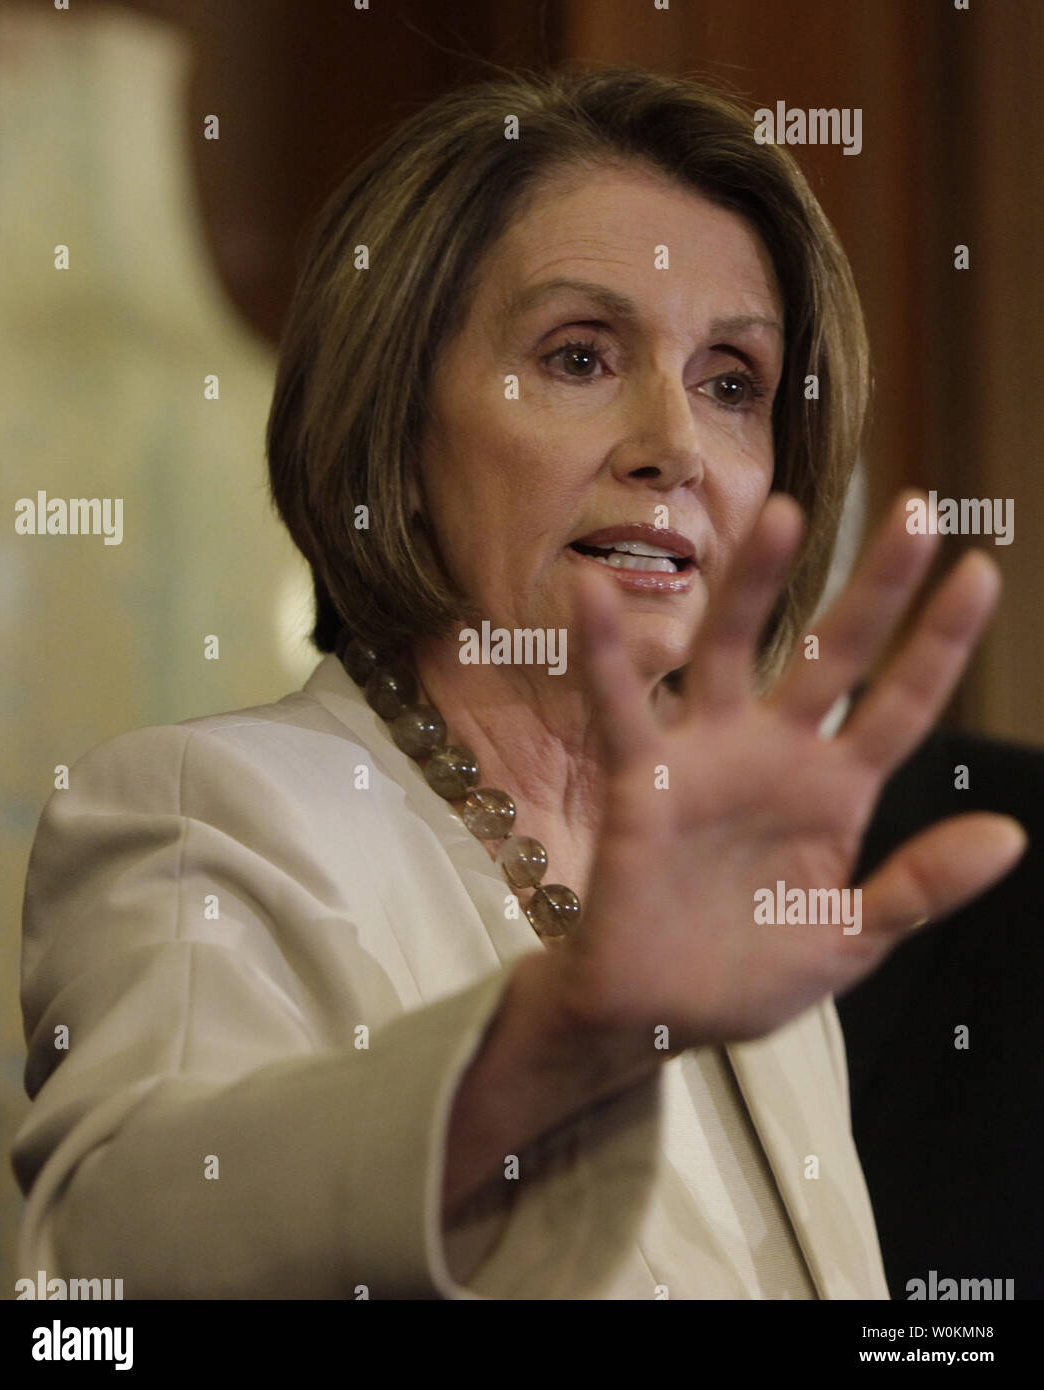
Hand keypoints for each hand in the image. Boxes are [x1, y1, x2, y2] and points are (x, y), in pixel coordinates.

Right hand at [557, 491, 1026, 1051]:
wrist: (656, 1014)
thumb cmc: (750, 973)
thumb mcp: (850, 939)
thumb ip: (920, 887)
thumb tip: (1011, 833)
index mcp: (836, 792)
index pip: (901, 705)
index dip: (939, 643)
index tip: (981, 571)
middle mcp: (776, 756)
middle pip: (832, 656)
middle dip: (874, 588)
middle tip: (917, 509)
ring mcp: (708, 759)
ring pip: (731, 653)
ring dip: (755, 587)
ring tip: (786, 515)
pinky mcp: (642, 781)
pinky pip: (621, 708)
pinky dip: (603, 653)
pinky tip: (590, 594)